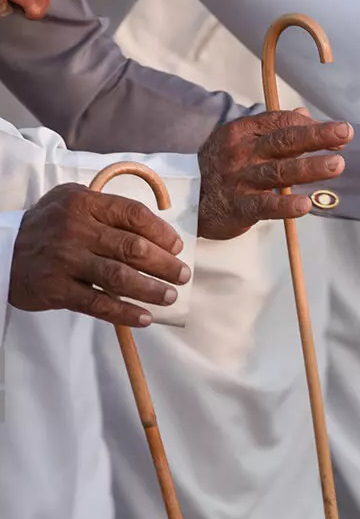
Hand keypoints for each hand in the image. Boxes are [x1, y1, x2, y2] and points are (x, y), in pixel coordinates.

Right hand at [10, 184, 190, 327]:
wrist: (2, 250)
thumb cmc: (51, 225)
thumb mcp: (74, 201)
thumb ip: (110, 210)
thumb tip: (159, 233)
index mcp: (84, 203)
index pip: (133, 215)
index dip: (161, 232)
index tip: (177, 246)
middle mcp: (74, 229)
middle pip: (132, 248)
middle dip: (165, 264)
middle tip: (182, 275)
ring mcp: (64, 260)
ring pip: (119, 277)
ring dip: (151, 289)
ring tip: (170, 296)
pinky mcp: (55, 289)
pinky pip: (97, 303)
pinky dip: (124, 312)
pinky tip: (144, 317)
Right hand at [198, 111, 352, 239]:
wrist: (184, 198)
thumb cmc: (222, 166)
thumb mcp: (241, 140)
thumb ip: (273, 128)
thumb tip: (305, 112)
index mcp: (243, 131)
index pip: (282, 122)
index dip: (312, 125)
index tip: (340, 133)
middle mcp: (242, 152)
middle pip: (284, 141)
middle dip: (317, 136)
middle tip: (345, 133)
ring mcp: (240, 180)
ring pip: (279, 171)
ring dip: (310, 168)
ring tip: (337, 165)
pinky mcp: (239, 207)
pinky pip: (265, 206)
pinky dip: (286, 206)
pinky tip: (307, 205)